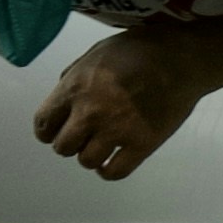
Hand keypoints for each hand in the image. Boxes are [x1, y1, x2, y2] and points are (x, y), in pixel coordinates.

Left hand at [31, 32, 199, 181]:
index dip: (47, 131)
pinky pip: (115, 172)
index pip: (43, 124)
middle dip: (68, 143)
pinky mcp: (142, 145)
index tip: (54, 131)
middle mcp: (89, 114)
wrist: (179, 59)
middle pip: (63, 147)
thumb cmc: (136, 49)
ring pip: (86, 161)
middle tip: (81, 136)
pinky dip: (108, 171)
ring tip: (99, 146)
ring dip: (89, 156)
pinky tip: (110, 162)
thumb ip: (74, 76)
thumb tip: (63, 94)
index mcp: (73, 89)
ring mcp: (116, 132)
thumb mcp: (94, 54)